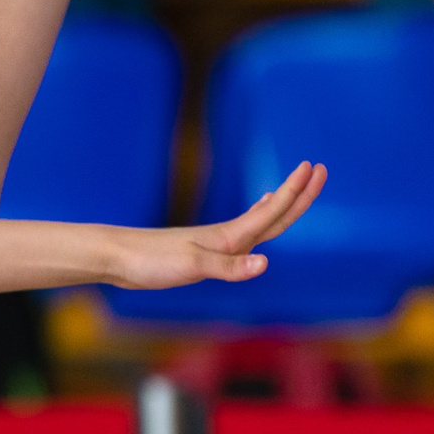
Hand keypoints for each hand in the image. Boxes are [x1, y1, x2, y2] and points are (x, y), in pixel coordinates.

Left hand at [103, 162, 324, 289]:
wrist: (114, 258)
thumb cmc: (150, 261)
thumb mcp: (191, 267)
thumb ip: (228, 267)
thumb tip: (266, 263)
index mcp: (228, 237)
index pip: (272, 211)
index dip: (295, 192)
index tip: (314, 166)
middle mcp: (226, 236)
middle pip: (272, 213)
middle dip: (298, 193)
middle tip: (319, 170)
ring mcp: (214, 243)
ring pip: (258, 223)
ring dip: (279, 206)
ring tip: (292, 191)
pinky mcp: (201, 253)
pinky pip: (240, 236)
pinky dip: (252, 225)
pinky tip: (249, 228)